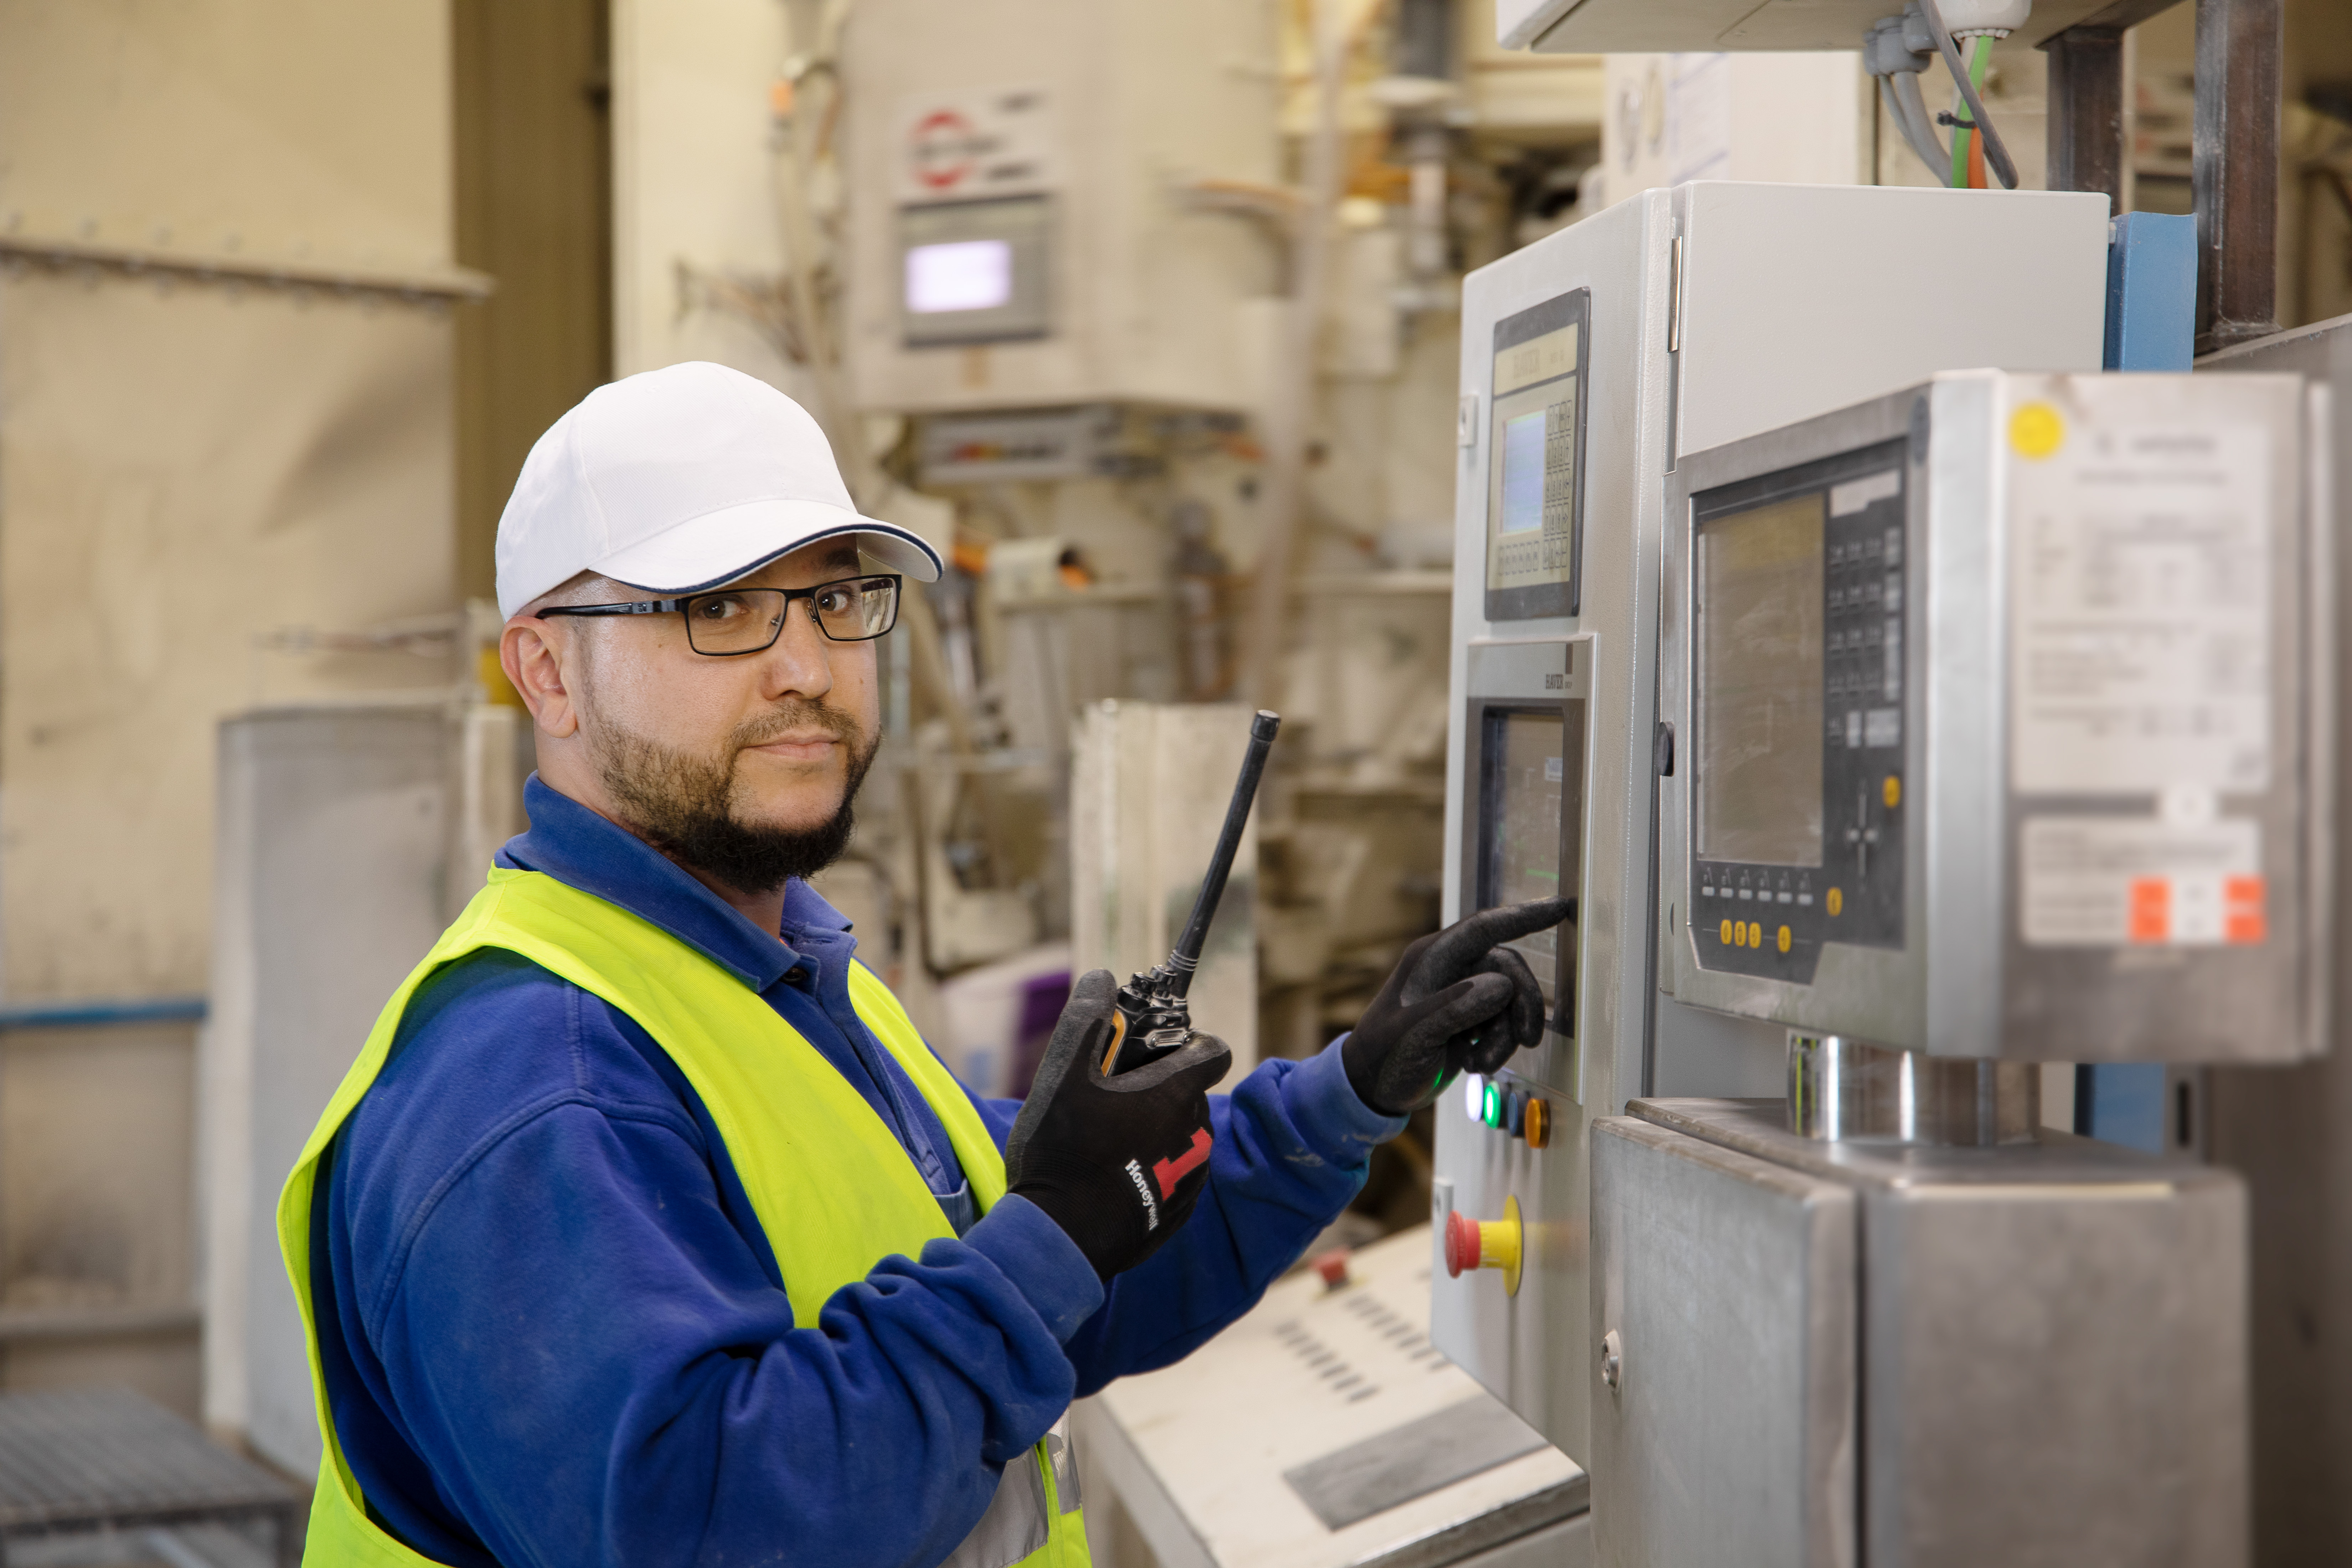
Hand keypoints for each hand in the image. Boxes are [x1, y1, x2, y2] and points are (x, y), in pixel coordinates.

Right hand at [1005, 970, 1232, 1279]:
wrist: (1063, 1238)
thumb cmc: (1063, 1151)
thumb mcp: (1063, 1074)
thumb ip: (1086, 1020)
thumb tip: (1102, 978)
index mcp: (1176, 1093)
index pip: (1213, 1051)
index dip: (1188, 1043)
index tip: (1152, 1050)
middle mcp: (1197, 1132)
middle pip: (1192, 1092)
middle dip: (1160, 1087)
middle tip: (1111, 1098)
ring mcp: (1192, 1175)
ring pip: (1185, 1133)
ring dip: (1157, 1128)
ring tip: (1108, 1142)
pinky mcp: (1181, 1210)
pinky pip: (1177, 1173)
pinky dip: (1155, 1167)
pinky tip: (1115, 1177)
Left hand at [1341, 898, 1573, 1114]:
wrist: (1374, 1089)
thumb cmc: (1382, 1057)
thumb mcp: (1415, 1033)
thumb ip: (1456, 1007)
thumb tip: (1501, 985)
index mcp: (1430, 959)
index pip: (1484, 928)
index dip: (1524, 916)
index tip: (1560, 906)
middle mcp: (1449, 970)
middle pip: (1507, 970)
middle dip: (1520, 1006)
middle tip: (1525, 1039)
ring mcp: (1461, 994)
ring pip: (1510, 1000)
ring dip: (1505, 1035)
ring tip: (1481, 1062)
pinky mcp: (1469, 1018)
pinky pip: (1503, 1021)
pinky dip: (1497, 1045)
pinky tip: (1473, 1062)